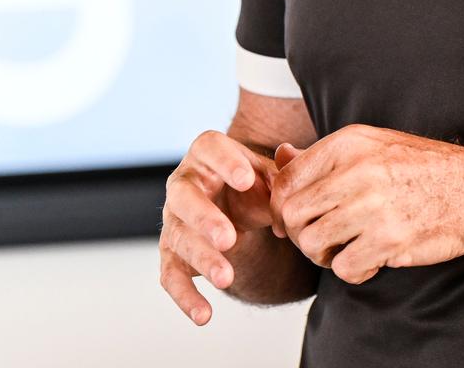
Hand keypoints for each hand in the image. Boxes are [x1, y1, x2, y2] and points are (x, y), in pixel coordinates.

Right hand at [159, 129, 279, 324]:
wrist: (231, 205)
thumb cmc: (249, 186)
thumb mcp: (268, 175)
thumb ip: (283, 173)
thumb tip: (291, 172)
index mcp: (207, 155)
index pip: (209, 148)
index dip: (225, 162)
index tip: (246, 180)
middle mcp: (184, 185)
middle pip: (184, 196)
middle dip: (204, 218)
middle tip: (228, 238)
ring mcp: (175, 220)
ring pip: (180, 238)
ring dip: (202, 259)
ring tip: (227, 278)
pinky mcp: (172, 253)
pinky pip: (172, 276)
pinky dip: (185, 297)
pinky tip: (204, 315)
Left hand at [270, 124, 463, 284]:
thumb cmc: (422, 169)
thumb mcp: (372, 146)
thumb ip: (324, 155)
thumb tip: (280, 157)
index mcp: (348, 143)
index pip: (286, 178)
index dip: (280, 206)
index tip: (291, 221)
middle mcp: (356, 171)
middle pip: (292, 213)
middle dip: (297, 234)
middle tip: (317, 241)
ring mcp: (373, 206)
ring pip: (312, 243)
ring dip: (322, 256)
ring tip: (343, 250)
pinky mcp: (390, 240)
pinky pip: (345, 268)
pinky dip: (352, 271)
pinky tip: (370, 261)